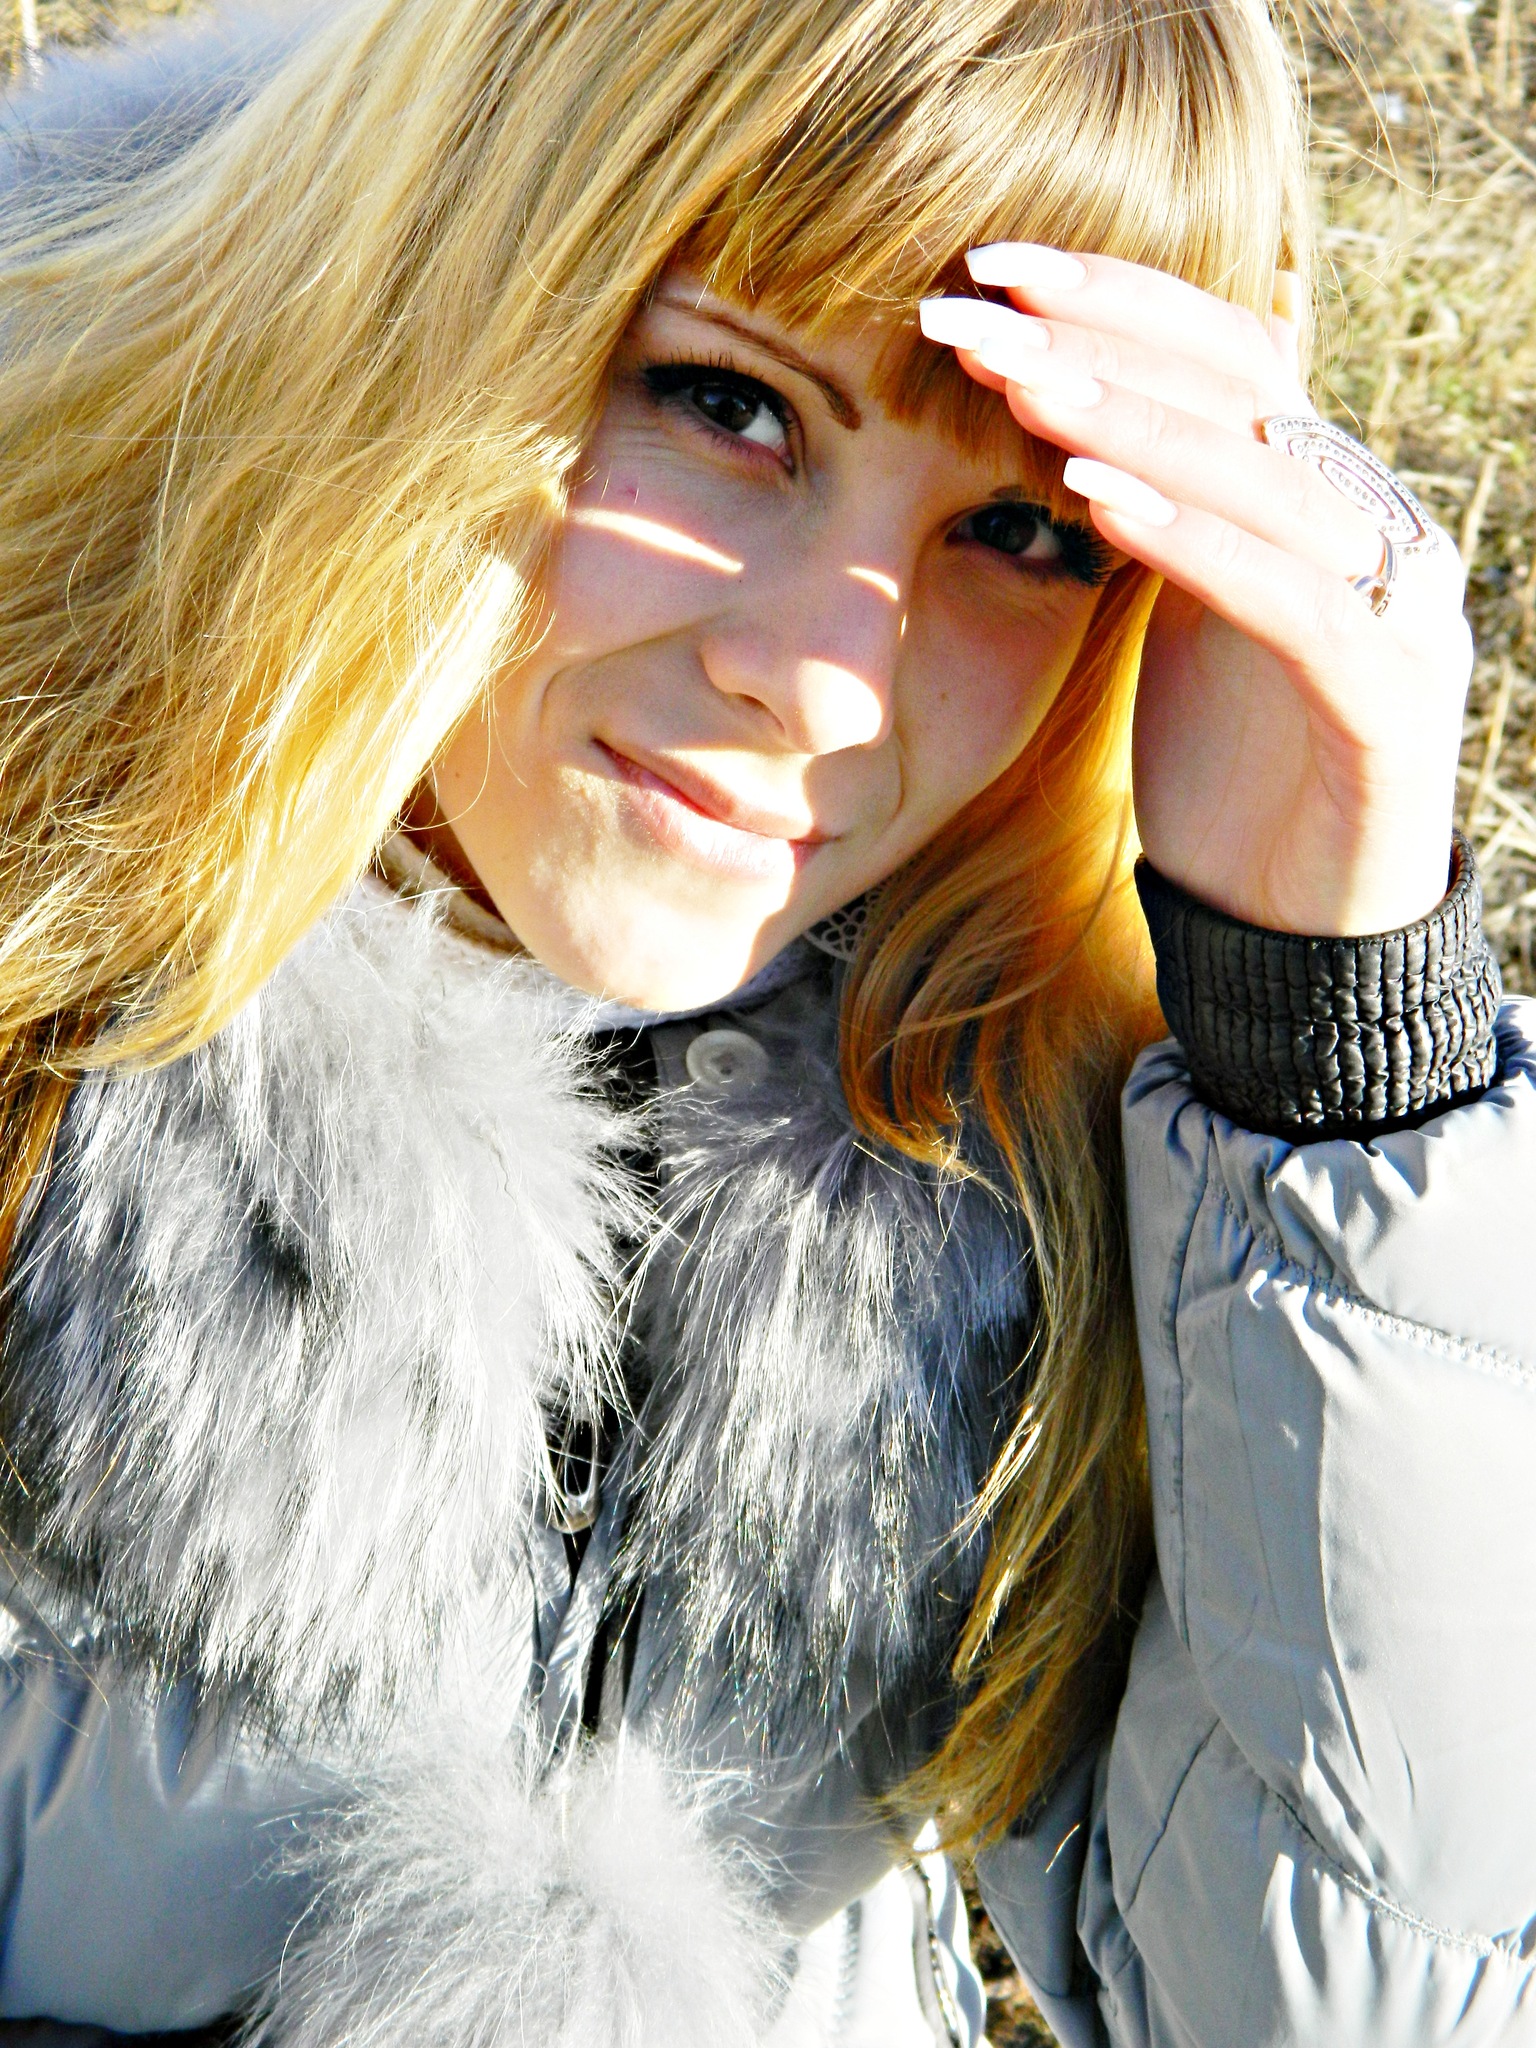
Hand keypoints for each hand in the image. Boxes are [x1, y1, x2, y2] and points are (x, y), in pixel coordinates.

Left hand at [920, 247, 1472, 936]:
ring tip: (1019, 382)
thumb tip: (1054, 410)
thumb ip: (1147, 513)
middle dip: (1099, 338)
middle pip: (1244, 388)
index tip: (988, 267)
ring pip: (1267, 480)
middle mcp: (1366, 527)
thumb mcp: (1176, 618)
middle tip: (970, 305)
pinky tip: (1097, 503)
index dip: (1116, 296)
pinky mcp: (1386, 702)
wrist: (1297, 926)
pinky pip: (1292, 601)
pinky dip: (1194, 543)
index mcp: (1314, 498)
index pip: (1226, 353)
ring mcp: (1392, 608)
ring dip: (1134, 422)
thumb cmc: (1225, 769)